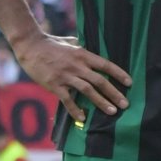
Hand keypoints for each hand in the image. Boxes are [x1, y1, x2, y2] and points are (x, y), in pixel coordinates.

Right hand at [14, 33, 131, 122]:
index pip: (106, 65)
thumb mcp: (71, 43)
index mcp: (83, 55)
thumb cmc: (52, 44)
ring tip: (112, 111)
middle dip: (115, 93)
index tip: (130, 83)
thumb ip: (83, 50)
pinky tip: (83, 117)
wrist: (30, 45)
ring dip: (101, 102)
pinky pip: (67, 99)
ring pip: (87, 90)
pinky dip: (75, 109)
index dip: (119, 74)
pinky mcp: (54, 84)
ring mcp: (65, 76)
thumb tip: (96, 53)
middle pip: (100, 81)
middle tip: (125, 104)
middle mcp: (77, 66)